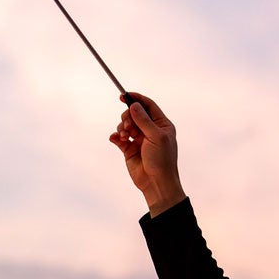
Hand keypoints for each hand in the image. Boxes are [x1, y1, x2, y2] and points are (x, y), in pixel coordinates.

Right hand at [108, 91, 185, 215]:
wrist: (156, 183)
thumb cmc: (162, 160)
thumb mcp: (156, 137)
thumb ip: (143, 120)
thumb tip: (134, 104)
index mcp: (161, 125)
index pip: (148, 106)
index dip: (136, 98)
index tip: (123, 95)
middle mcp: (150, 130)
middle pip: (134, 114)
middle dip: (127, 117)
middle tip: (127, 126)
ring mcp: (139, 139)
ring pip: (125, 125)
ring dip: (122, 128)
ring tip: (125, 137)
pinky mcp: (129, 149)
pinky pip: (118, 138)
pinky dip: (115, 136)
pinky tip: (116, 139)